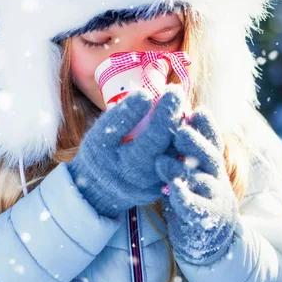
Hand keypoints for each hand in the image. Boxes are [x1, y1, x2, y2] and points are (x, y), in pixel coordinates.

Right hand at [67, 86, 184, 217]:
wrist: (99, 191)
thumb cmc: (98, 157)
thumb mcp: (100, 136)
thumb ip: (122, 117)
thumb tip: (145, 95)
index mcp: (132, 164)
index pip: (156, 135)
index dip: (167, 112)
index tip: (173, 90)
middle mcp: (152, 178)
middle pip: (174, 144)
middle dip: (178, 116)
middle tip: (177, 95)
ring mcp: (161, 184)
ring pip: (181, 153)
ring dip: (182, 128)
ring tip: (178, 108)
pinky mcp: (168, 186)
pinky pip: (180, 162)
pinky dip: (181, 142)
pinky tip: (177, 125)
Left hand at [155, 106, 237, 264]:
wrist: (208, 236)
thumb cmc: (194, 194)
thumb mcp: (191, 169)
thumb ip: (182, 151)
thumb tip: (167, 119)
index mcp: (211, 162)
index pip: (212, 140)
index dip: (207, 126)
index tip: (197, 112)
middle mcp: (215, 176)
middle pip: (209, 156)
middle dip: (195, 143)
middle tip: (180, 132)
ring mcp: (213, 197)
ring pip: (200, 180)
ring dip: (181, 170)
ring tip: (163, 162)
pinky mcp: (205, 217)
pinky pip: (195, 206)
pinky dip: (184, 198)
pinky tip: (173, 190)